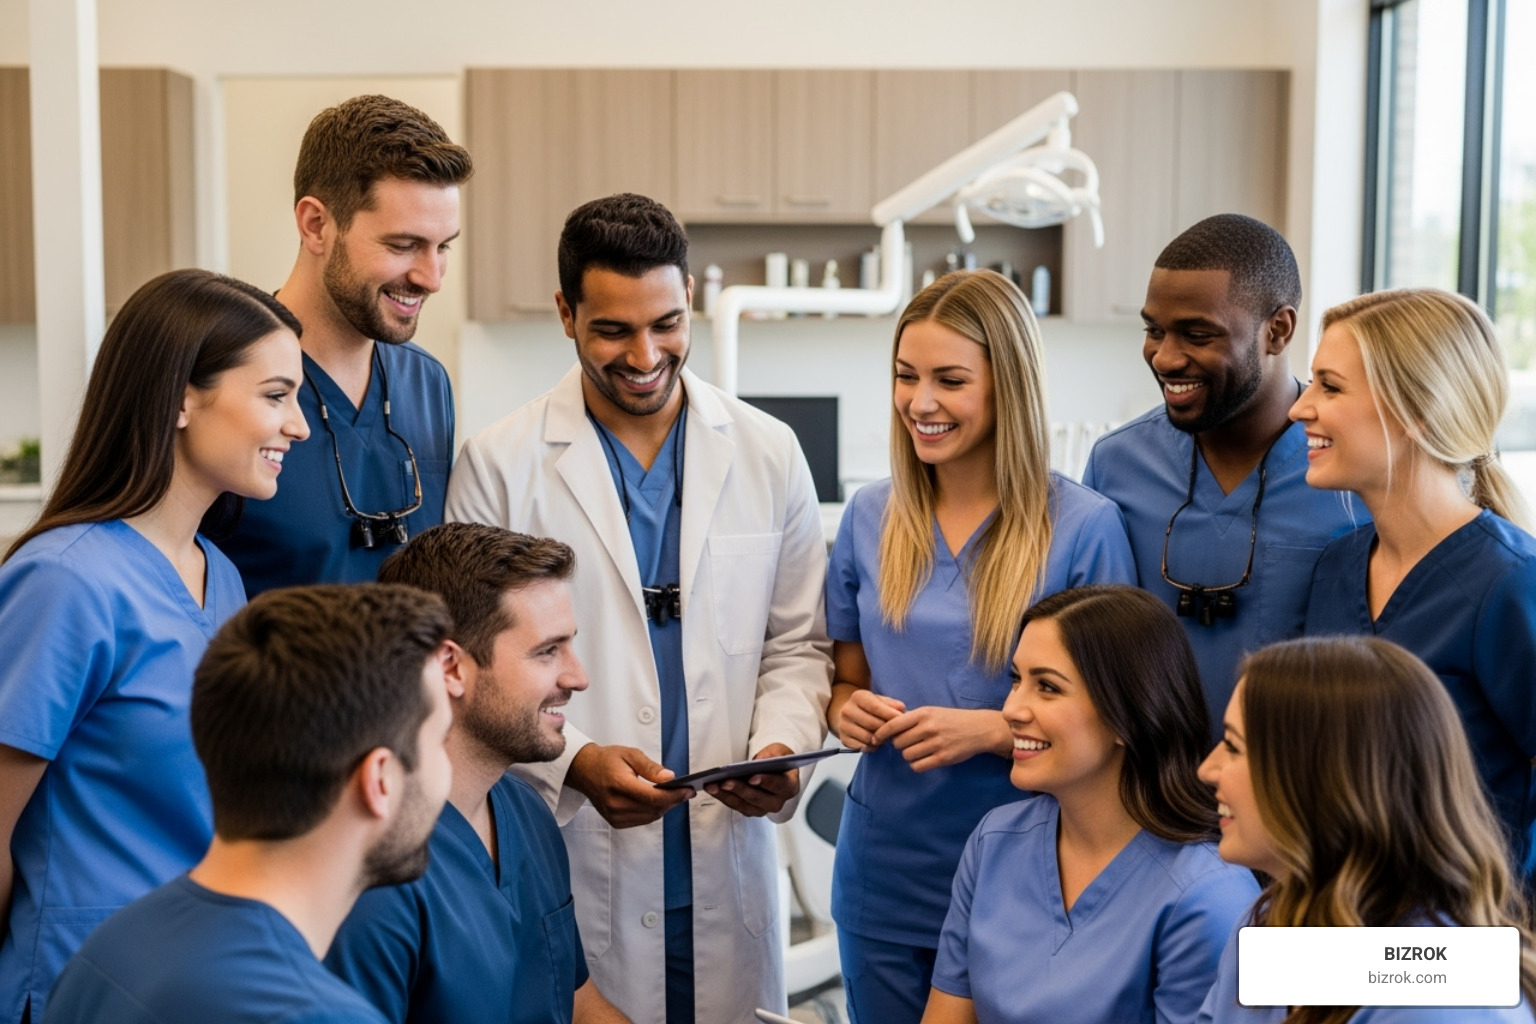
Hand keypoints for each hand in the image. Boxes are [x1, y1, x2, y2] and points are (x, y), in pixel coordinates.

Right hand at [566, 743, 691, 828]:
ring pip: (650, 817)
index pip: (651, 797)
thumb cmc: (607, 760)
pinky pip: (642, 820)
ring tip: (674, 795)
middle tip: (685, 791)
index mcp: (618, 784)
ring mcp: (614, 815)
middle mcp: (615, 803)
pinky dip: (653, 812)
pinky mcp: (615, 821)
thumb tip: (669, 777)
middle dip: (673, 801)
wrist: (585, 770)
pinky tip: (658, 801)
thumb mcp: (630, 754)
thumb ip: (650, 767)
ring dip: (665, 807)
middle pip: (653, 809)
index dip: (673, 796)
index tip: (688, 790)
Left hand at [706, 743, 800, 816]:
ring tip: (712, 785)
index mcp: (790, 786)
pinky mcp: (750, 810)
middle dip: (740, 790)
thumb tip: (760, 762)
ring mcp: (764, 808)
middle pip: (758, 798)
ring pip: (744, 805)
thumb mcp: (778, 751)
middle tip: (725, 781)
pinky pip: (736, 806)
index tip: (752, 778)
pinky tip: (713, 788)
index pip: (779, 785)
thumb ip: (772, 755)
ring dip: (726, 796)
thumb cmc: (776, 759)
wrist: (775, 769)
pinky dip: (723, 797)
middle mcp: (778, 802)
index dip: (766, 782)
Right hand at [835, 688, 905, 750]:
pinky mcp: (843, 739)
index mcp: (858, 696)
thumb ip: (891, 704)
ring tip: (885, 737)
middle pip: (873, 724)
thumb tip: (902, 708)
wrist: (848, 714)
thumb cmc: (869, 707)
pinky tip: (875, 742)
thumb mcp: (879, 700)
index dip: (891, 715)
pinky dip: (872, 747)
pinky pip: (862, 747)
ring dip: (880, 740)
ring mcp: (843, 725)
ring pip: (868, 737)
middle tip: (895, 732)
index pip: (876, 707)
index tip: (903, 720)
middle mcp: (847, 710)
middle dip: (887, 730)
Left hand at [872, 706, 1009, 772]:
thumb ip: (913, 718)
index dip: (881, 733)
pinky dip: (918, 764)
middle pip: (898, 743)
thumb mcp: (932, 711)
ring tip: (919, 750)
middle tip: (909, 743)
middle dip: (900, 745)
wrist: (979, 729)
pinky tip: (924, 759)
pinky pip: (918, 766)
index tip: (876, 739)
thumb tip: (888, 726)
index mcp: (923, 714)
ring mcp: (936, 743)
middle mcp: (928, 728)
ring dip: (909, 755)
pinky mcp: (943, 758)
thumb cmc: (952, 719)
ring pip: (907, 755)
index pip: (893, 724)